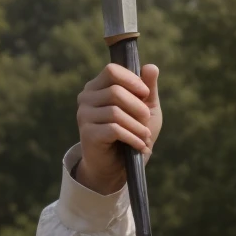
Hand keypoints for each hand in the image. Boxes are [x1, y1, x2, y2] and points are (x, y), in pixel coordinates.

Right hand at [75, 62, 162, 194]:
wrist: (118, 168)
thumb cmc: (132, 134)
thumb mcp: (145, 110)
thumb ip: (148, 89)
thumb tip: (152, 67)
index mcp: (97, 87)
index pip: (112, 71)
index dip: (132, 81)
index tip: (145, 95)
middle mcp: (86, 98)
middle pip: (116, 92)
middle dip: (138, 108)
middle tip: (146, 123)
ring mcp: (84, 116)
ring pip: (115, 112)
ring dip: (137, 126)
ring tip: (145, 137)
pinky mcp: (88, 134)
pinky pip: (114, 130)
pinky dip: (132, 138)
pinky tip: (140, 146)